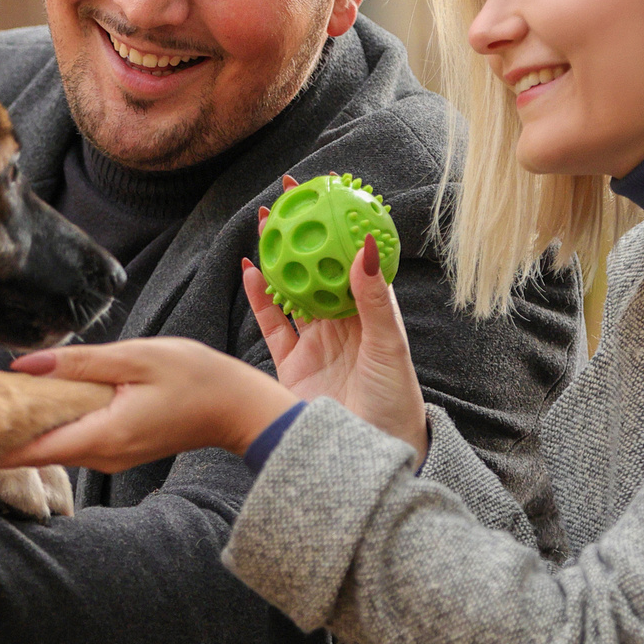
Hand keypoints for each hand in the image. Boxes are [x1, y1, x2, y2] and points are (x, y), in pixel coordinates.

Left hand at [2, 337, 295, 470]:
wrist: (238, 406)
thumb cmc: (195, 376)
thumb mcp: (134, 358)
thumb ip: (77, 364)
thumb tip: (23, 367)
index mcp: (101, 436)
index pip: (29, 452)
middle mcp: (101, 456)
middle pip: (36, 451)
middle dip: (0, 433)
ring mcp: (110, 457)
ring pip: (53, 446)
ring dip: (25, 427)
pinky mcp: (118, 448)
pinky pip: (73, 440)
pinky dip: (51, 424)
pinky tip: (35, 402)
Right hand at [242, 175, 427, 459]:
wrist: (370, 453)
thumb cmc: (395, 400)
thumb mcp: (389, 346)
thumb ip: (373, 298)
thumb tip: (365, 244)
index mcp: (369, 313)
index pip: (351, 257)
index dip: (339, 224)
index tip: (327, 190)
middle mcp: (341, 322)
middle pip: (317, 267)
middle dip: (302, 232)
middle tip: (287, 197)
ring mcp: (314, 342)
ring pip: (290, 289)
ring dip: (277, 256)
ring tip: (264, 223)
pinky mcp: (290, 365)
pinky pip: (271, 323)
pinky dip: (260, 297)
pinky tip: (249, 270)